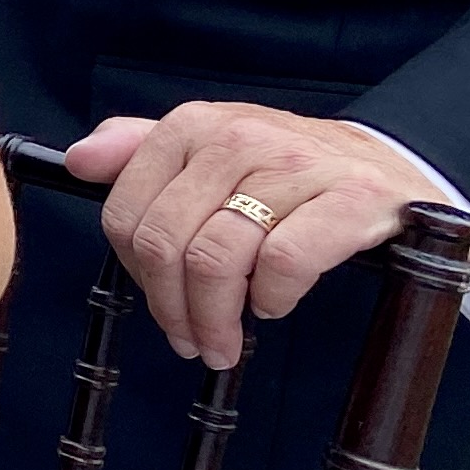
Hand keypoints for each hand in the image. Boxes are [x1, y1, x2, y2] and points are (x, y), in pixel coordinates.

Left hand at [73, 103, 453, 366]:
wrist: (390, 167)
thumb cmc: (285, 171)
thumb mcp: (209, 150)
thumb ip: (139, 151)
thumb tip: (79, 160)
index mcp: (191, 126)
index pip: (127, 215)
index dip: (135, 274)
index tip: (158, 303)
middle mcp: (237, 138)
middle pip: (167, 243)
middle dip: (172, 308)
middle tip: (190, 341)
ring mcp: (296, 166)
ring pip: (217, 258)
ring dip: (215, 319)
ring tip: (224, 343)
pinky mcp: (351, 200)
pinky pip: (283, 263)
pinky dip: (271, 297)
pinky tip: (273, 305)